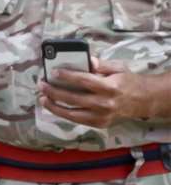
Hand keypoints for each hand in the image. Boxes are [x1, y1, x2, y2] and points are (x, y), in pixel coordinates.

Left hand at [39, 56, 164, 127]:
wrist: (143, 101)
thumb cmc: (128, 82)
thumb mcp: (118, 68)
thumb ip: (101, 65)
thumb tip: (87, 60)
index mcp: (110, 87)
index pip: (84, 81)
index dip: (67, 77)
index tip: (53, 72)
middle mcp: (105, 104)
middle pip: (74, 99)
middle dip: (54, 92)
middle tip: (41, 85)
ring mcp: (102, 117)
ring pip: (72, 114)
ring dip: (54, 107)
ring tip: (43, 99)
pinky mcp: (99, 124)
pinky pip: (77, 120)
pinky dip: (64, 113)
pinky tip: (54, 106)